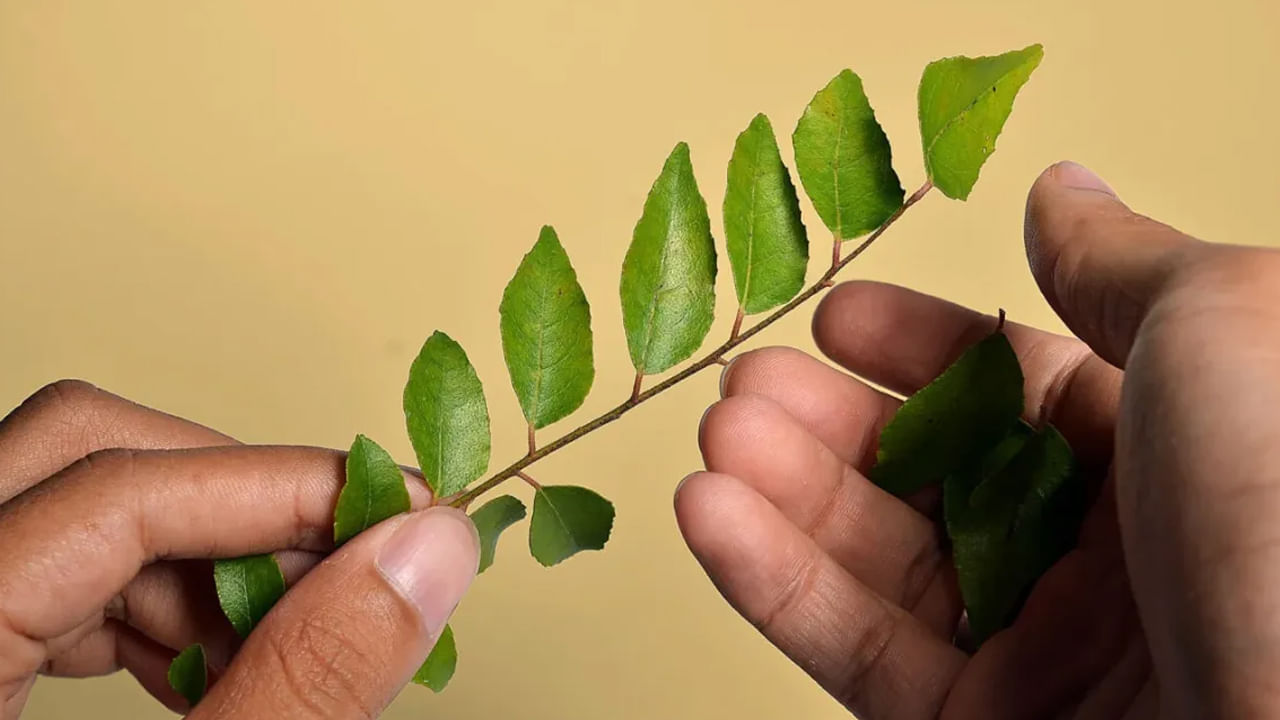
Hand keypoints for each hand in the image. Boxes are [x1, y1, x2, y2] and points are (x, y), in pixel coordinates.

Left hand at [0, 381, 478, 718]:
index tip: (397, 517)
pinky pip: (48, 566)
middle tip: (346, 570)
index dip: (279, 491)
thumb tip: (424, 560)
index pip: (110, 490)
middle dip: (236, 505)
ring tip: (292, 642)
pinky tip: (221, 666)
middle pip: (78, 453)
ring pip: (69, 505)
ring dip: (204, 560)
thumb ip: (300, 685)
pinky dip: (154, 601)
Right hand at [677, 162, 1279, 718]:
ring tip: (720, 436)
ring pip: (881, 563)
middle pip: (932, 474)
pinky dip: (773, 584)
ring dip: (782, 492)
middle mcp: (1109, 555)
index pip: (1017, 388)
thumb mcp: (1224, 334)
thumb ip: (1122, 267)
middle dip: (828, 420)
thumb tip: (1060, 192)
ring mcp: (1043, 654)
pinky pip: (861, 654)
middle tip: (749, 383)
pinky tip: (712, 515)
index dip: (919, 346)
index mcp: (1176, 453)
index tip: (838, 321)